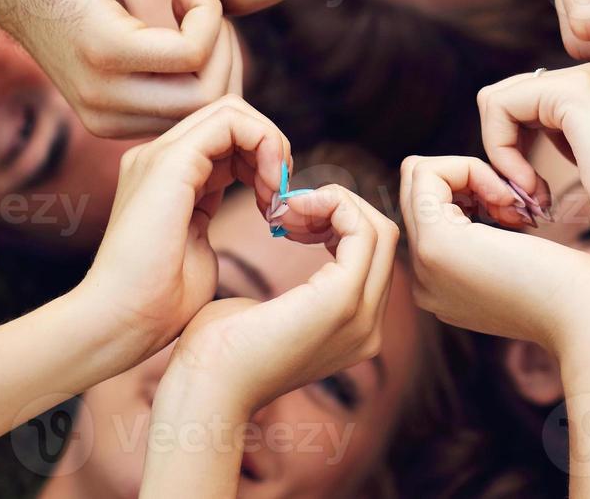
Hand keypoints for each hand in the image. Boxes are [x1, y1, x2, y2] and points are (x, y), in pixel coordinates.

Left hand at [0, 0, 242, 138]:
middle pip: (214, 107)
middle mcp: (108, 118)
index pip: (205, 117)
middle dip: (229, 50)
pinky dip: (203, 9)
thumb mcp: (131, 29)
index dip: (223, 63)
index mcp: (115, 120)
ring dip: (219, 29)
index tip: (202, 13)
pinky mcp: (104, 52)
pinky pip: (191, 51)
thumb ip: (172, 56)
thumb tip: (233, 63)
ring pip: (210, 87)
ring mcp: (104, 89)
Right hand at [70, 96, 290, 369]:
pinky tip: (269, 189)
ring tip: (277, 195)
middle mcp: (157, 156)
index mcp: (164, 175)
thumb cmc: (159, 303)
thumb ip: (209, 212)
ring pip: (232, 110)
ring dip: (270, 144)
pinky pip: (230, 122)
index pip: (224, 136)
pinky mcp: (170, 162)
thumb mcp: (196, 245)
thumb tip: (242, 201)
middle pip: (230, 116)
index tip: (277, 205)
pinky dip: (264, 144)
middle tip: (282, 196)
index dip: (261, 159)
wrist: (120, 323)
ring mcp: (159, 155)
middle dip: (269, 147)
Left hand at [163, 185, 400, 413]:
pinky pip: (361, 231)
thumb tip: (300, 245)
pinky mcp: (341, 300)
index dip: (339, 221)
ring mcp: (360, 316)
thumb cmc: (222, 349)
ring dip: (334, 203)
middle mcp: (369, 326)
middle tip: (288, 209)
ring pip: (378, 229)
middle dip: (339, 206)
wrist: (205, 386)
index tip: (290, 217)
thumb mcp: (274, 311)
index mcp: (355, 329)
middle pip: (383, 237)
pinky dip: (331, 205)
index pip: (374, 255)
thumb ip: (298, 288)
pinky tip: (289, 212)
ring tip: (286, 211)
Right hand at [400, 154, 589, 352]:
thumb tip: (479, 204)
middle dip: (468, 179)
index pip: (428, 210)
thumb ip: (490, 245)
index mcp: (440, 286)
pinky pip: (427, 173)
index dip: (470, 191)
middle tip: (514, 205)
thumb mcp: (521, 265)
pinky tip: (507, 200)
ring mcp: (423, 263)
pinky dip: (470, 169)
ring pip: (418, 177)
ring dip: (471, 174)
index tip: (516, 210)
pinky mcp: (436, 242)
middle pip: (418, 191)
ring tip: (512, 206)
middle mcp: (423, 278)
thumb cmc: (579, 291)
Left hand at [475, 63, 589, 277]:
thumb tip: (511, 119)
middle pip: (508, 95)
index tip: (536, 191)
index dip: (515, 147)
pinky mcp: (574, 90)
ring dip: (502, 153)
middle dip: (505, 147)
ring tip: (534, 193)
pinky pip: (498, 106)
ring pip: (497, 100)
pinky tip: (533, 186)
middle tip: (531, 194)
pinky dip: (501, 151)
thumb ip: (562, 134)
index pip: (526, 99)